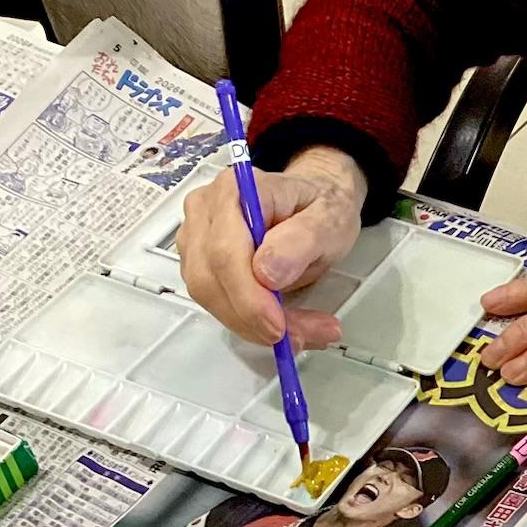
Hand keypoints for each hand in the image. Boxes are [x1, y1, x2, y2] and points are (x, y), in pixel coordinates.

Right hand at [177, 146, 366, 348]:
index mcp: (237, 189)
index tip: (278, 325)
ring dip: (251, 324)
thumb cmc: (321, 206)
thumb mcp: (330, 220)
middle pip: (210, 276)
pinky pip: (214, 299)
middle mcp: (207, 209)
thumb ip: (301, 240)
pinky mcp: (198, 260)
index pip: (225, 250)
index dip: (248, 296)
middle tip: (298, 337)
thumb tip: (266, 272)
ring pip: (208, 294)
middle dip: (252, 317)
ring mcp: (197, 235)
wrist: (314, 203)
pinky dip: (246, 320)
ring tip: (300, 331)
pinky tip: (280, 323)